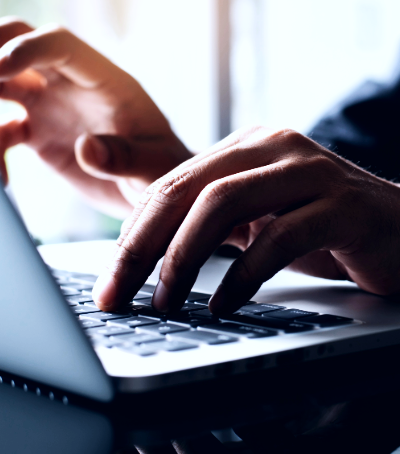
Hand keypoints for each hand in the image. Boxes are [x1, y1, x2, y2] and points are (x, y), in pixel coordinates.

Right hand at [0, 17, 191, 217]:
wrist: (149, 189)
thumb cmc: (162, 171)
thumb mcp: (153, 167)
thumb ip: (124, 157)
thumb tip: (86, 148)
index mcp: (104, 80)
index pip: (58, 44)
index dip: (23, 50)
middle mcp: (71, 86)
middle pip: (17, 45)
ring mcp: (52, 108)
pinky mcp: (40, 135)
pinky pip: (2, 129)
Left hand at [92, 126, 399, 311]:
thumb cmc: (319, 227)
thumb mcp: (252, 219)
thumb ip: (204, 223)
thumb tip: (142, 255)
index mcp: (243, 148)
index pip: (168, 186)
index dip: (131, 235)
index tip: (110, 280)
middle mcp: (271, 147)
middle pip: (185, 191)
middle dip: (141, 248)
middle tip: (116, 295)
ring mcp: (309, 171)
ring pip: (222, 205)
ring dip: (184, 260)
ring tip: (164, 303)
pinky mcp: (343, 205)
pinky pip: (279, 237)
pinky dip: (243, 275)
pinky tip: (223, 305)